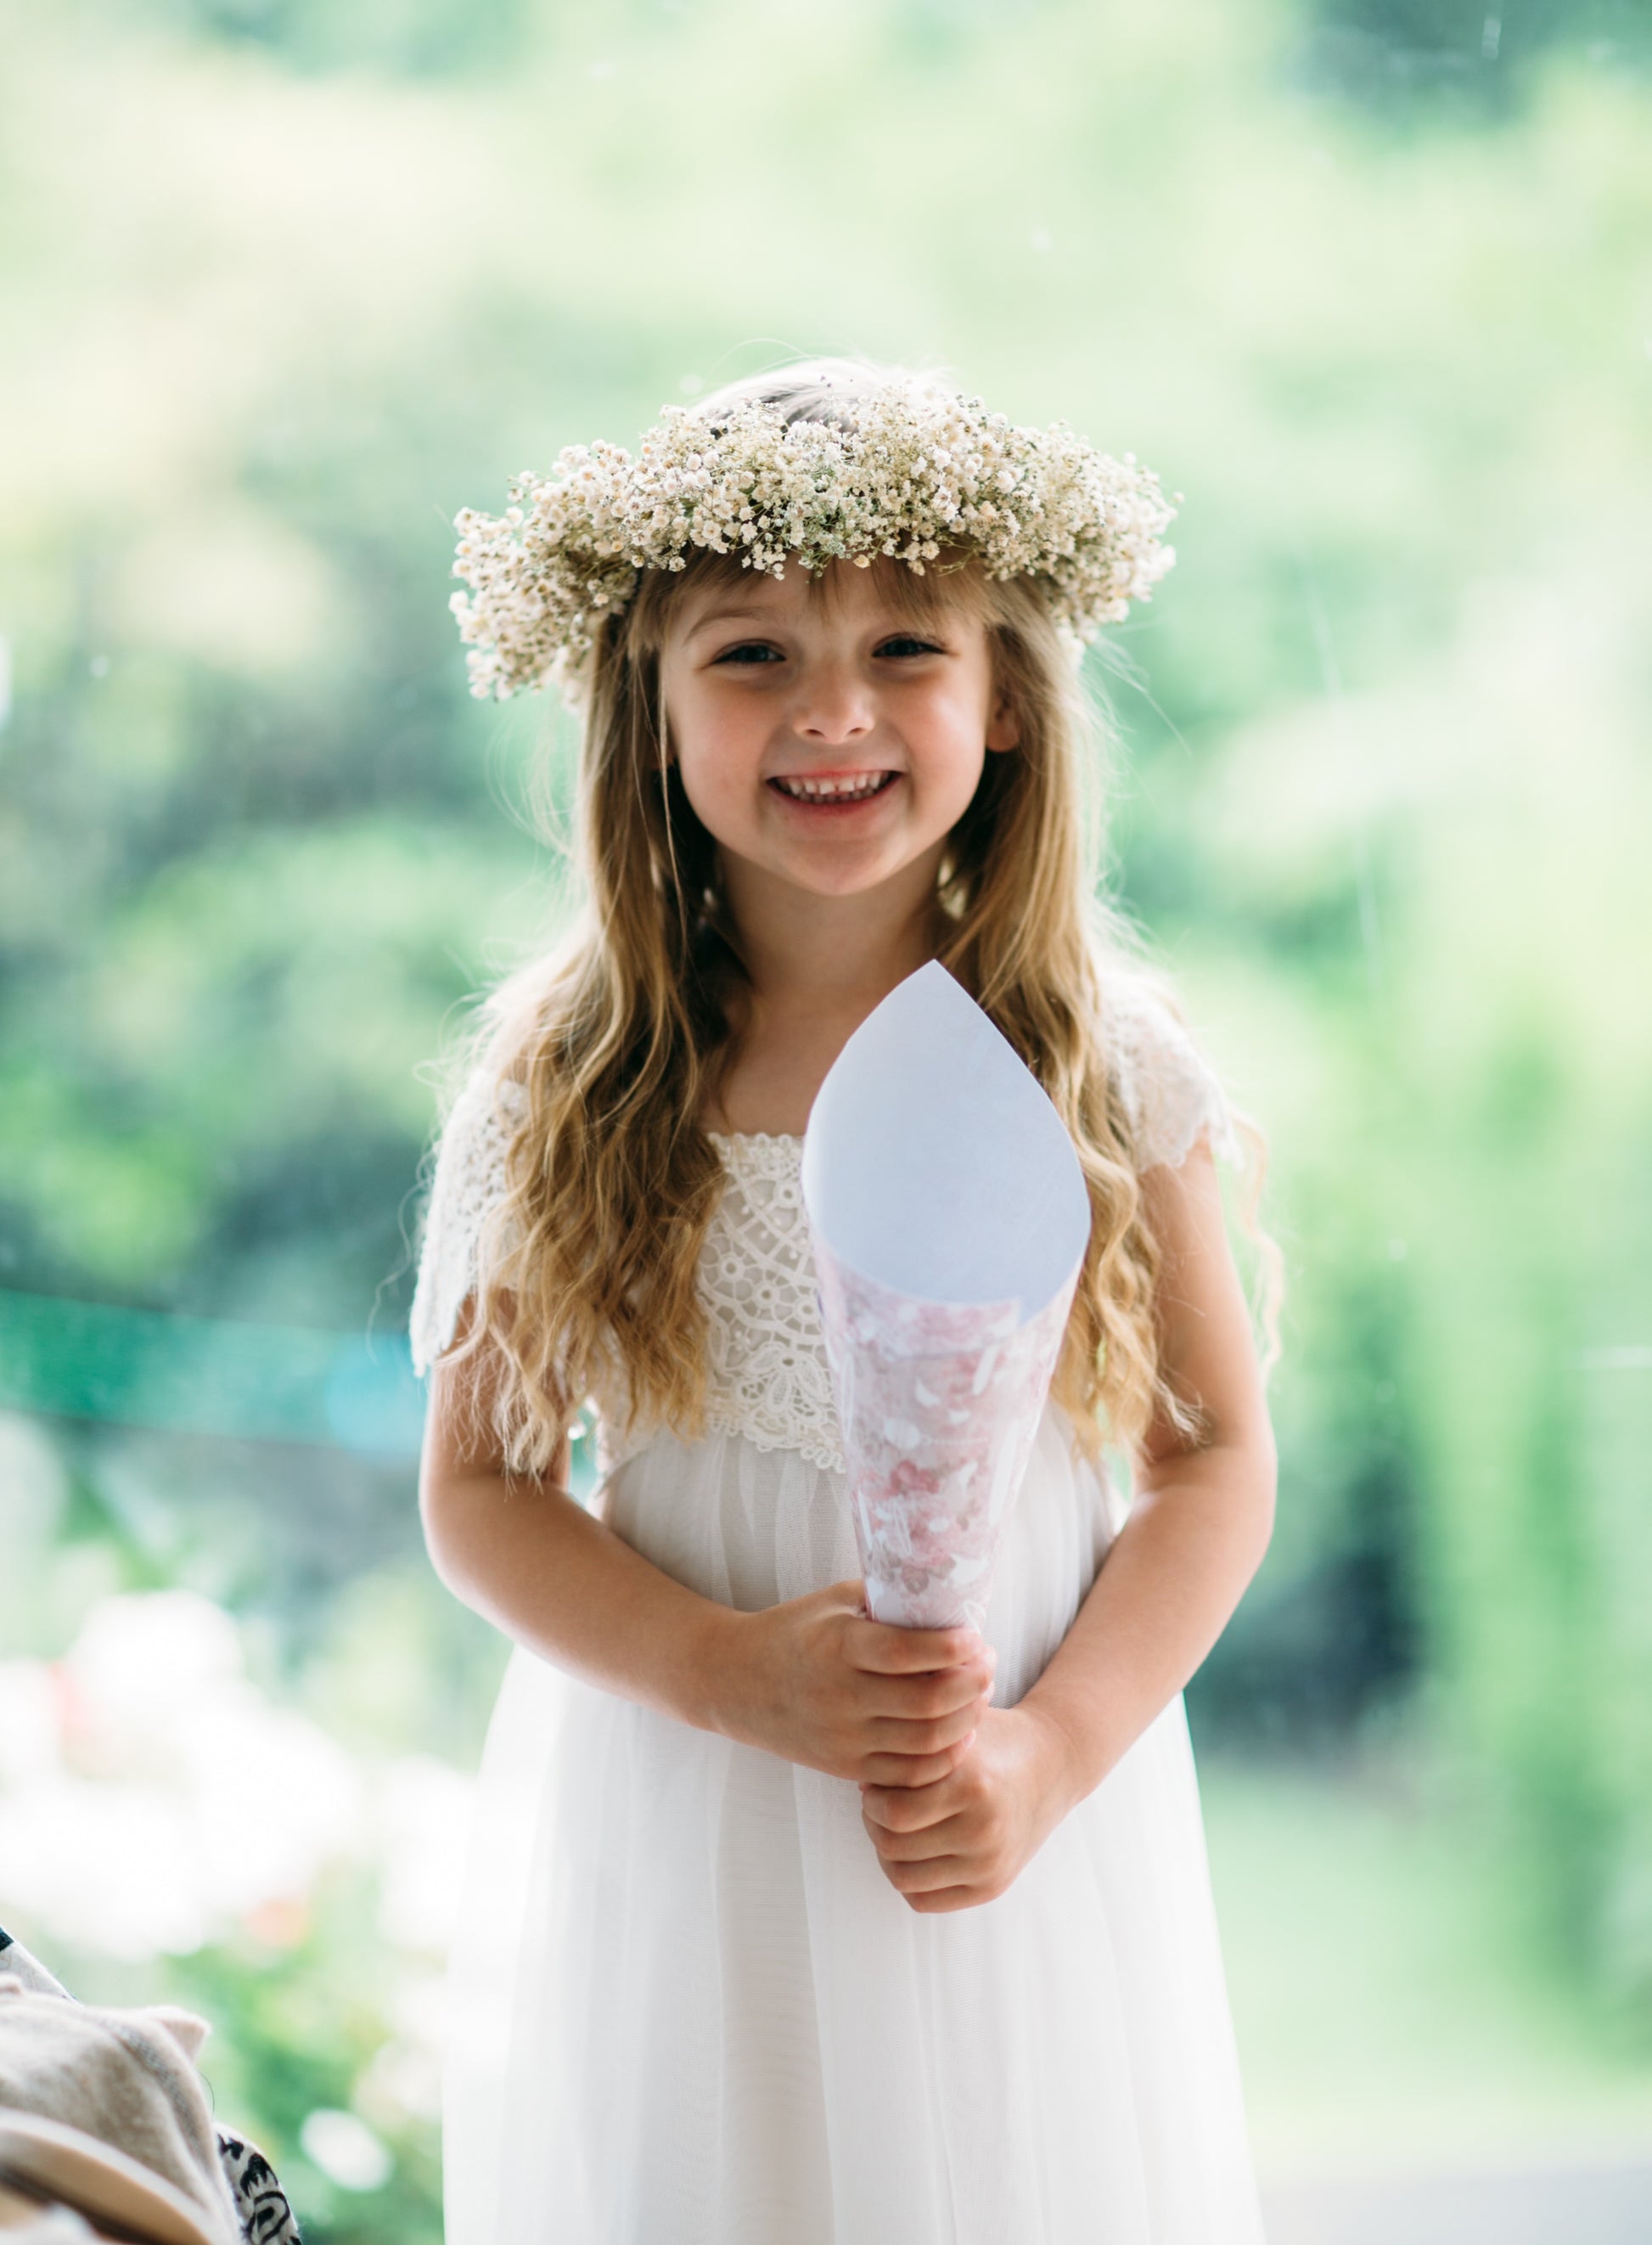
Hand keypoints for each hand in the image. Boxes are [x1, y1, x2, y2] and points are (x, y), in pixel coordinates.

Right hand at [720, 1579, 995, 1787]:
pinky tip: (961, 1735)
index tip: (976, 1636)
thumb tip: (943, 1591)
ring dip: (966, 1719)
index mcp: (837, 1647)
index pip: (906, 1653)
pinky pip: (908, 1774)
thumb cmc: (793, 1632)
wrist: (736, 1682)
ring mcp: (843, 1738)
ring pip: (925, 1742)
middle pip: (926, 1702)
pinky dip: (943, 1758)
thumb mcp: (832, 1603)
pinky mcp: (845, 1768)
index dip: (951, 1647)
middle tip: (989, 1662)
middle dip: (972, 1683)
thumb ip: (883, 1599)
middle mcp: (839, 1696)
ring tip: (980, 1694)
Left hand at [859, 1704, 1075, 1913]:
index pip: (894, 1811)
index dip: (872, 1799)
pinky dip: (909, 1878)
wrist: (1051, 1765)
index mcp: (972, 1784)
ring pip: (902, 1877)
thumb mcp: (954, 1731)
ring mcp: (990, 1863)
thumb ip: (909, 1752)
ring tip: (896, 1827)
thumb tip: (862, 1784)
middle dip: (874, 1824)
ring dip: (887, 1853)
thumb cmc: (991, 1741)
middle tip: (879, 1805)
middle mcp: (984, 1829)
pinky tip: (915, 1850)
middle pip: (893, 1846)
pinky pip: (923, 1899)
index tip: (874, 1784)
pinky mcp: (992, 1886)